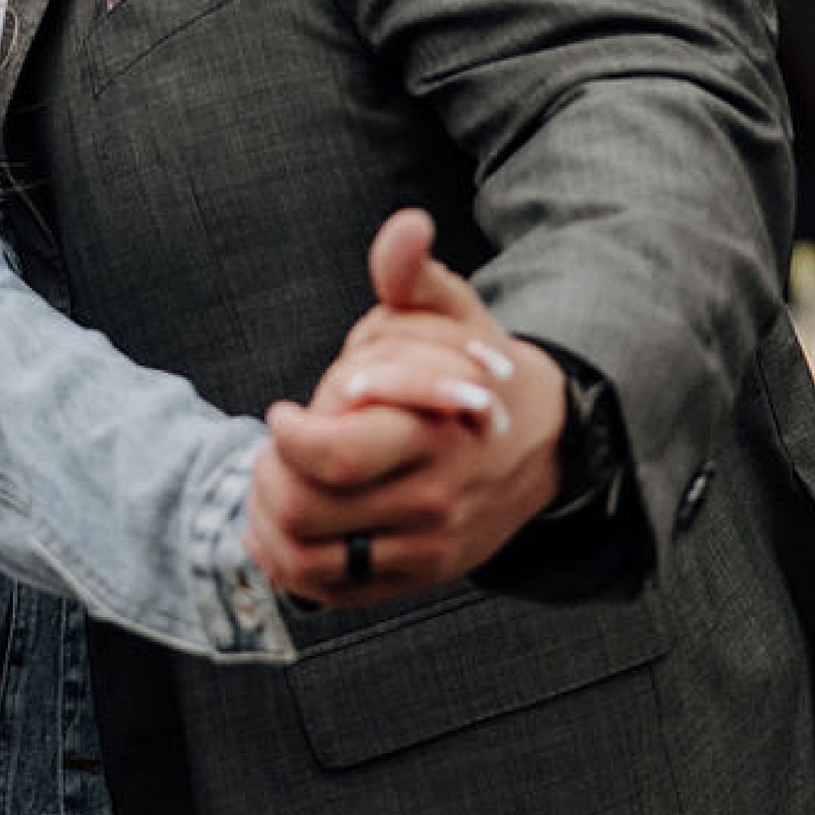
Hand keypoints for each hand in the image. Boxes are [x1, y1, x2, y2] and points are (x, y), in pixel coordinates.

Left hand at [244, 210, 568, 609]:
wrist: (546, 447)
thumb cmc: (481, 373)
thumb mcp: (453, 314)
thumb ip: (415, 275)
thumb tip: (404, 225)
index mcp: (436, 436)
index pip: (335, 456)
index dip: (288, 437)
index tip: (283, 414)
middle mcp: (433, 502)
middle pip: (308, 510)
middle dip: (269, 475)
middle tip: (272, 447)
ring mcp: (426, 549)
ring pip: (308, 558)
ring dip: (269, 521)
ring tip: (271, 482)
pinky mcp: (417, 579)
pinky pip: (330, 589)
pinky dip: (287, 565)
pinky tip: (276, 527)